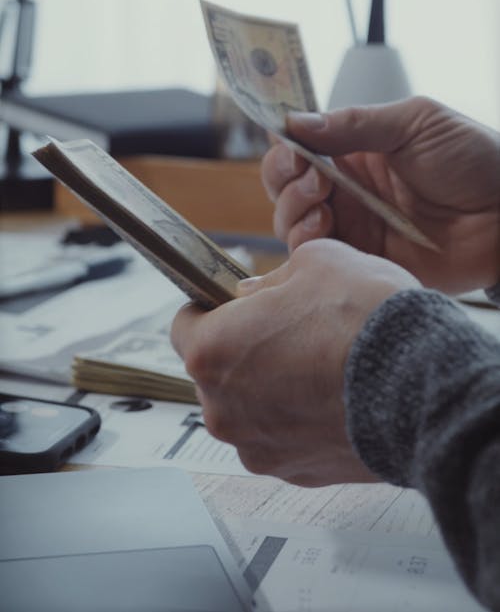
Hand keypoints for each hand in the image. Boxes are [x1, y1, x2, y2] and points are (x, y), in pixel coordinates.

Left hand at [171, 239, 419, 485]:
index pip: (184, 326)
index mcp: (212, 350)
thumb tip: (257, 294)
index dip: (210, 308)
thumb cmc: (365, 319)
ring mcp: (258, 447)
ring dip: (271, 388)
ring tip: (321, 364)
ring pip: (250, 407)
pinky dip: (299, 419)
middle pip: (217, 371)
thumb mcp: (314, 261)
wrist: (423, 384)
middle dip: (244, 350)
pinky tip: (335, 396)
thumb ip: (270, 280)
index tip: (232, 305)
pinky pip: (283, 437)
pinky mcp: (296, 473)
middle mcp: (223, 408)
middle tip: (290, 330)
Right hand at [261, 96, 499, 293]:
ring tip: (319, 200)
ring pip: (290, 219)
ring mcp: (351, 225)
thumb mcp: (415, 123)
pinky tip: (324, 227)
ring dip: (292, 207)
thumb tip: (296, 122)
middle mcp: (345, 188)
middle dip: (284, 176)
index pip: (299, 143)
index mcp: (355, 149)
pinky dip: (305, 241)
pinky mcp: (359, 261)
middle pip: (284, 183)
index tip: (290, 144)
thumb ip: (355, 123)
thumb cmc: (473, 160)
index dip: (284, 143)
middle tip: (309, 174)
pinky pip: (315, 257)